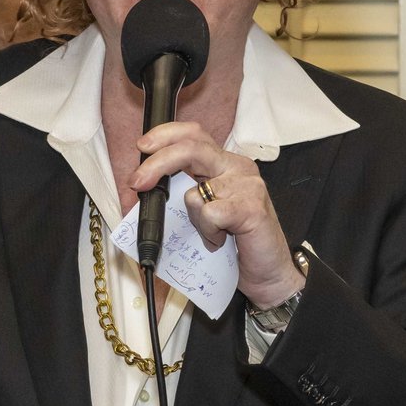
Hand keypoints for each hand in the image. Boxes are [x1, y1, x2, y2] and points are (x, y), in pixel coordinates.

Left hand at [132, 121, 301, 308]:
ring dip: (193, 220)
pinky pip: (209, 214)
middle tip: (138, 182)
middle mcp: (238, 167)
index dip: (165, 135)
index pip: (194, 134)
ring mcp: (247, 186)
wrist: (268, 272)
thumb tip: (149, 182)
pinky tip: (221, 240)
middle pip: (191, 149)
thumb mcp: (207, 208)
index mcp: (226, 163)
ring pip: (194, 193)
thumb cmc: (237, 241)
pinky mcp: (251, 207)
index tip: (143, 147)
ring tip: (210, 233)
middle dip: (157, 164)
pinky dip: (208, 233)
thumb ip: (187, 189)